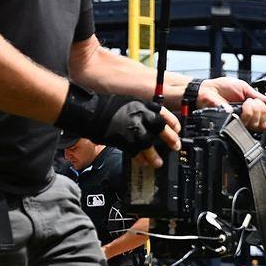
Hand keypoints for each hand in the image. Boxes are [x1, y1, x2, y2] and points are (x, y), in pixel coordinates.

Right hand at [56, 87, 180, 161]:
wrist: (88, 111)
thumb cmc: (104, 106)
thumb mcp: (126, 102)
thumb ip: (139, 111)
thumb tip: (148, 120)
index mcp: (141, 104)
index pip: (162, 112)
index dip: (172, 122)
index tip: (177, 129)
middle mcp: (139, 115)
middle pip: (160, 127)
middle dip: (170, 138)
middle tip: (175, 146)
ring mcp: (132, 128)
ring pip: (149, 143)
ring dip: (154, 154)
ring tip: (158, 162)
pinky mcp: (123, 140)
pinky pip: (135, 152)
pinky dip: (140, 158)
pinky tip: (143, 162)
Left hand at [199, 77, 265, 131]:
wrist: (208, 90)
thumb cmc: (222, 87)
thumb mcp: (244, 88)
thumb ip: (258, 96)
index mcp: (251, 108)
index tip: (259, 101)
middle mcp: (247, 117)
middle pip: (265, 123)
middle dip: (260, 109)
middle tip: (251, 101)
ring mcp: (240, 122)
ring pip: (257, 125)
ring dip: (253, 110)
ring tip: (245, 103)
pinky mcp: (233, 124)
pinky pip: (246, 124)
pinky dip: (247, 113)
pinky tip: (241, 107)